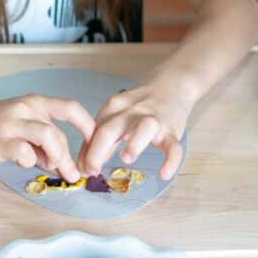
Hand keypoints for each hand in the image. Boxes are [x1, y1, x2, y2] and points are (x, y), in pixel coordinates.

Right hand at [0, 95, 95, 182]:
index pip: (71, 108)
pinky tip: (23, 163)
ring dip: (57, 157)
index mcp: (35, 103)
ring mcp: (11, 123)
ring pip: (49, 137)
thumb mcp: (21, 128)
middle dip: (70, 159)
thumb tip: (66, 166)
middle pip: (59, 133)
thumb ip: (43, 143)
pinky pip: (24, 152)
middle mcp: (25, 109)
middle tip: (72, 175)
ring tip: (51, 168)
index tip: (96, 148)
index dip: (89, 127)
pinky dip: (30, 162)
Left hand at [78, 80, 192, 180]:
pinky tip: (164, 174)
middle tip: (93, 172)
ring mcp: (155, 119)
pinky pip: (174, 147)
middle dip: (97, 153)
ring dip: (133, 145)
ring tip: (125, 159)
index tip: (83, 170)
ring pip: (144, 129)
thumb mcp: (117, 114)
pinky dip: (171, 161)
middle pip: (110, 129)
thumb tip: (84, 166)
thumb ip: (101, 137)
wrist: (173, 83)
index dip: (86, 152)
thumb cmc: (139, 105)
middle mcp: (133, 111)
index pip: (95, 130)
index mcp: (115, 106)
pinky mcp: (173, 130)